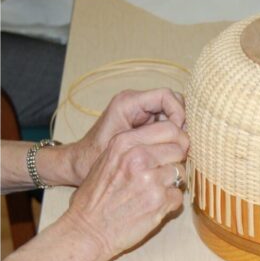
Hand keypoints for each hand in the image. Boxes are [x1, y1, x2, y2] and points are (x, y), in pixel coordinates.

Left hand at [64, 88, 186, 184]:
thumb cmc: (92, 158)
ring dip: (177, 129)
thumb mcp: (123, 147)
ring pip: (171, 113)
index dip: (178, 113)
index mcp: (128, 102)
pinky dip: (170, 135)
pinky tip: (169, 151)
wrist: (78, 165)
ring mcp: (139, 113)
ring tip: (177, 149)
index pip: (166, 96)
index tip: (178, 135)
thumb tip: (181, 135)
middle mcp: (135, 103)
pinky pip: (164, 123)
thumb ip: (150, 139)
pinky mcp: (142, 123)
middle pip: (172, 102)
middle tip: (182, 143)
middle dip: (181, 121)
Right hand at [64, 117, 187, 256]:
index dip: (176, 139)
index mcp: (124, 143)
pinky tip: (152, 207)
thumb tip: (162, 143)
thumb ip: (132, 148)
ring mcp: (151, 180)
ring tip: (152, 193)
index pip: (168, 128)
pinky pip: (178, 196)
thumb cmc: (94, 198)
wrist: (87, 230)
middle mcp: (138, 158)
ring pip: (181, 173)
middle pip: (179, 149)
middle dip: (175, 161)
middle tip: (162, 174)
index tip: (173, 149)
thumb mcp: (106, 161)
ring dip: (172, 184)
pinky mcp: (159, 202)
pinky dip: (169, 203)